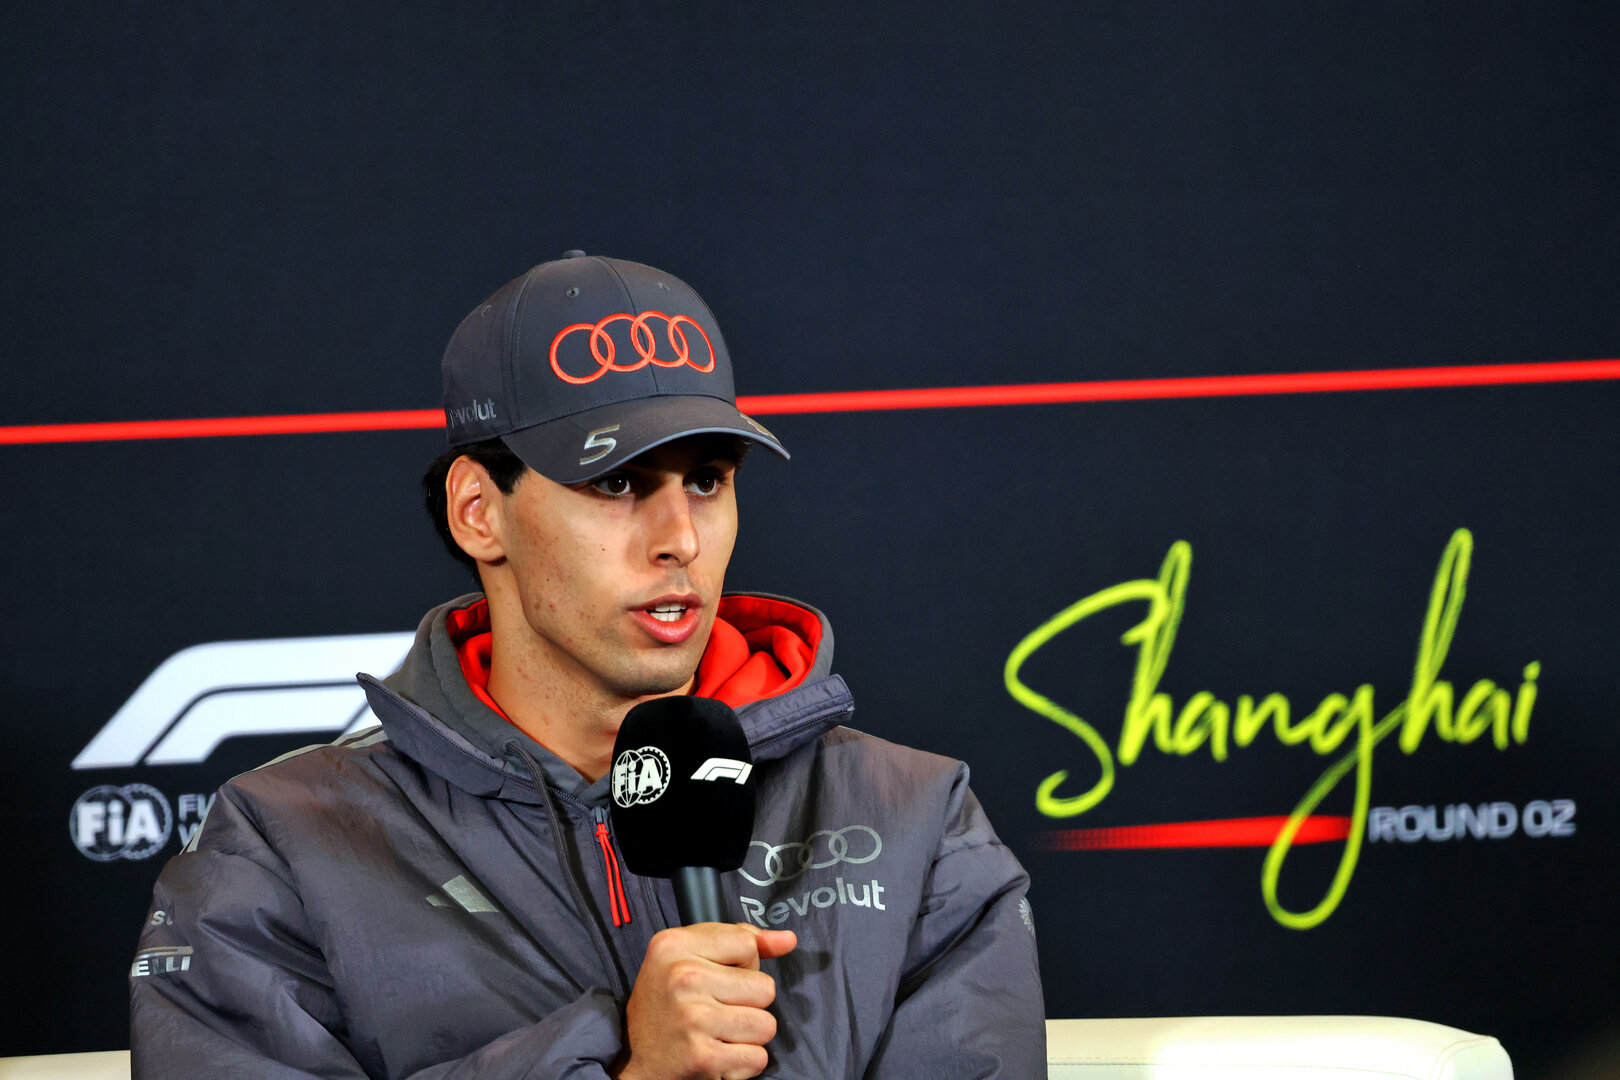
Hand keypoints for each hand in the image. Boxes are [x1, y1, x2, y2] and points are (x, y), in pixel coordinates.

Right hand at [615, 922, 796, 1079]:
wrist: (631, 1059)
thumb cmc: (665, 1004)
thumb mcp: (687, 957)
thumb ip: (738, 940)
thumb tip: (788, 940)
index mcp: (674, 945)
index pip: (746, 943)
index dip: (743, 964)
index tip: (720, 977)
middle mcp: (682, 978)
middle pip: (765, 987)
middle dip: (749, 1003)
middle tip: (717, 1009)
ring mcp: (693, 1018)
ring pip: (766, 1024)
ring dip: (749, 1035)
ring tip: (719, 1032)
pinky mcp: (703, 1057)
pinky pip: (758, 1057)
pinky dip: (743, 1062)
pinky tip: (719, 1054)